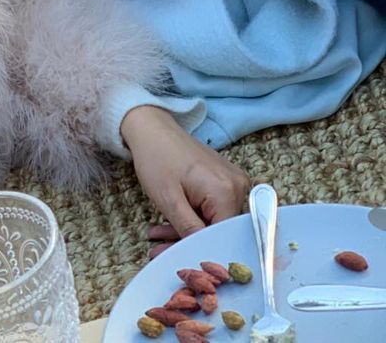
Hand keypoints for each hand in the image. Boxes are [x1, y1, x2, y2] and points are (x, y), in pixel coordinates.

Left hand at [121, 105, 250, 257]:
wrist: (151, 127)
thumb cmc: (156, 158)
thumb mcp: (168, 199)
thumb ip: (189, 230)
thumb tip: (204, 254)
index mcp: (226, 192)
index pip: (222, 236)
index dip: (201, 251)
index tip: (178, 261)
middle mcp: (238, 187)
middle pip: (218, 229)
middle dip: (188, 241)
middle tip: (159, 251)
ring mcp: (233, 182)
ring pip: (213, 220)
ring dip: (186, 230)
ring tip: (157, 236)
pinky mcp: (224, 180)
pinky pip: (212, 208)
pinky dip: (191, 217)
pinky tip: (169, 223)